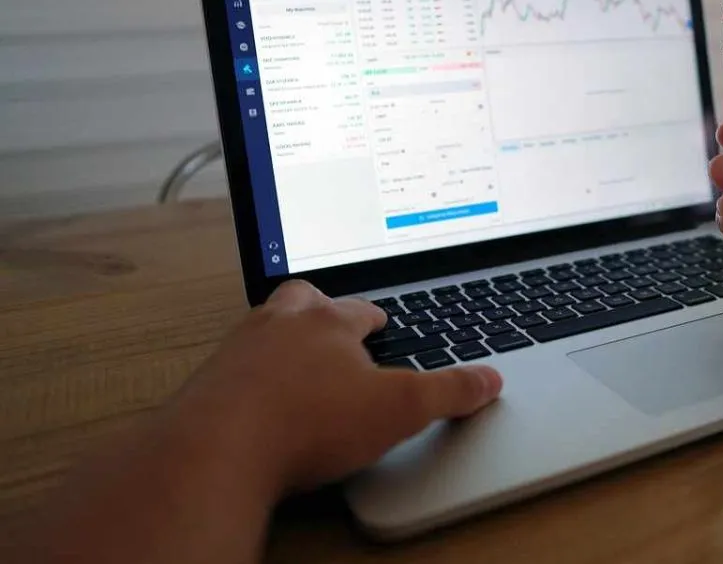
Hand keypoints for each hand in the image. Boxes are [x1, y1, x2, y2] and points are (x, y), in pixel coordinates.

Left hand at [167, 280, 502, 493]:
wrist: (218, 450)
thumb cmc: (309, 422)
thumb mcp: (399, 410)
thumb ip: (448, 392)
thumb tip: (490, 379)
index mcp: (328, 322)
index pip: (359, 309)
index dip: (374, 318)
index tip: (380, 322)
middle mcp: (279, 325)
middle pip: (301, 300)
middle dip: (318, 307)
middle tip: (329, 320)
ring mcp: (236, 351)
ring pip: (262, 327)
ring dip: (279, 337)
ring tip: (294, 356)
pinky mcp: (205, 383)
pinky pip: (231, 366)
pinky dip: (248, 374)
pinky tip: (257, 397)